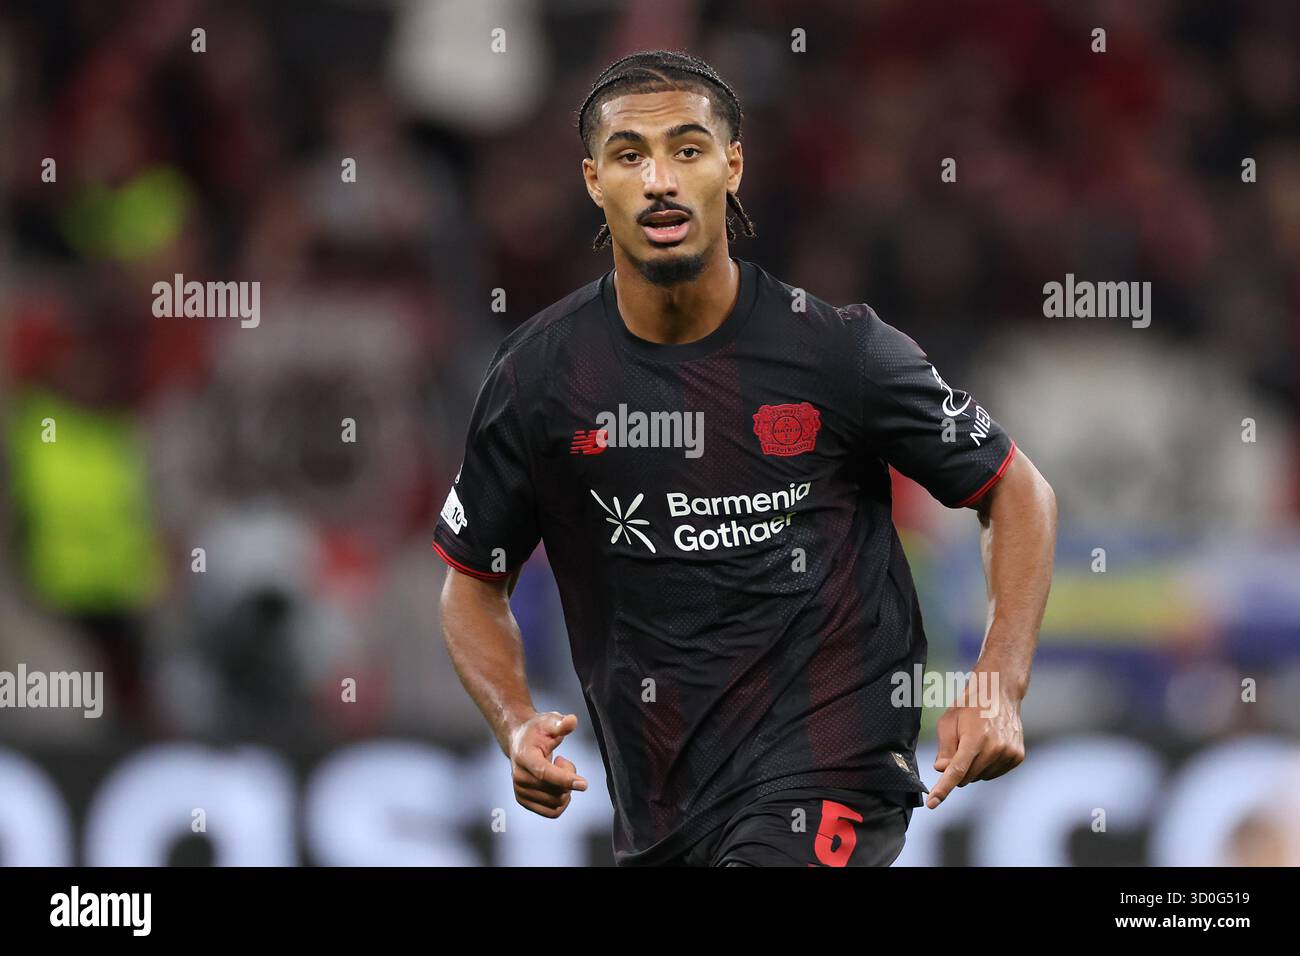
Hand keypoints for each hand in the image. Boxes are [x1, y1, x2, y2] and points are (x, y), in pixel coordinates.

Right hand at [508, 711, 588, 817]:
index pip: (545, 773)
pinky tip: (558, 785)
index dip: (565, 779)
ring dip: (566, 790)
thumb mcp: (549, 721)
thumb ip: (561, 723)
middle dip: (569, 778)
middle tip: (563, 761)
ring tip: (558, 771)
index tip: (584, 784)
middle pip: (555, 790)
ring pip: (556, 803)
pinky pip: (552, 812)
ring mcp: (520, 791)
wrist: (519, 741)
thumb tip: (572, 720)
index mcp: (524, 757)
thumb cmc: (536, 731)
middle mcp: (519, 777)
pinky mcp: (524, 801)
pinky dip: (561, 801)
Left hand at [926, 668, 1024, 808]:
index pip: (956, 772)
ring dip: (973, 767)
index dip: (943, 789)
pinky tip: (988, 747)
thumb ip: (944, 749)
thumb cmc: (969, 705)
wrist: (1000, 691)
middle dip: (957, 770)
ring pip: (981, 777)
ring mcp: (1009, 754)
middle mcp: (995, 749)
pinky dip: (986, 766)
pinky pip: (994, 773)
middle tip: (959, 747)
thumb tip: (942, 770)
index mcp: (975, 739)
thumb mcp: (948, 722)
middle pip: (967, 777)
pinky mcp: (1017, 756)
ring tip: (976, 742)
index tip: (932, 803)